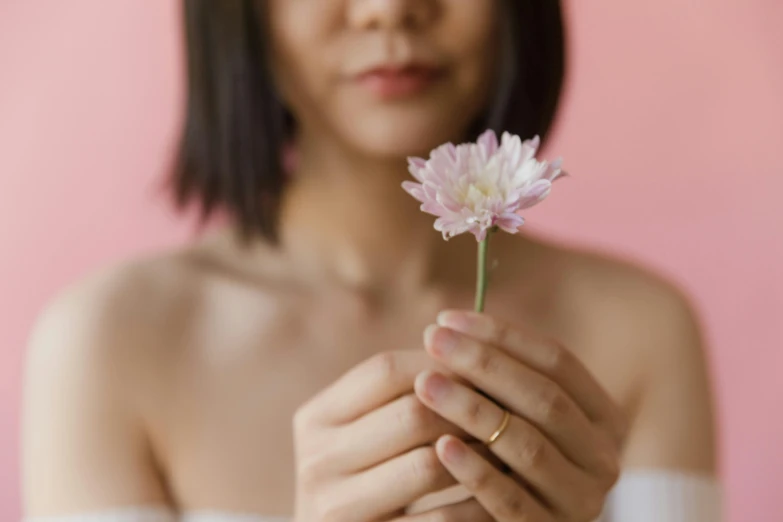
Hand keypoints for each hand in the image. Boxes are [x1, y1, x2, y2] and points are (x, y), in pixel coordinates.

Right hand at [292, 350, 495, 521]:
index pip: (384, 370)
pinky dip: (476, 504)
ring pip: (428, 465)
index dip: (440, 361)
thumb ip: (401, 392)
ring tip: (513, 444)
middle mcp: (318, 459)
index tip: (483, 363)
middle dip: (469, 408)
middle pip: (411, 413)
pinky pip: (439, 521)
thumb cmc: (366, 472)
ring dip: (481, 454)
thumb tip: (473, 347)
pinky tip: (498, 493)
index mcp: (316, 418)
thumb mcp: (364, 429)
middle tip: (512, 404)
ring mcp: (338, 506)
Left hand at [414, 311, 627, 521]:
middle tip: (432, 340)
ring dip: (472, 410)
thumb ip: (504, 377)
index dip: (502, 335)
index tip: (447, 318)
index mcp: (604, 417)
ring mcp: (581, 501)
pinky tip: (440, 447)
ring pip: (527, 446)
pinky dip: (475, 472)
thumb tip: (452, 324)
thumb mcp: (521, 415)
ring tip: (425, 383)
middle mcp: (603, 458)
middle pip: (545, 399)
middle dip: (484, 364)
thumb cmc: (510, 459)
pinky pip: (510, 500)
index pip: (558, 361)